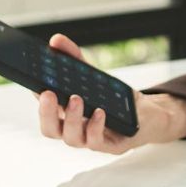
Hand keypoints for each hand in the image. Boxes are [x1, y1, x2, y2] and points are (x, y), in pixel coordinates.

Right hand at [35, 34, 185, 154]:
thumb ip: (75, 59)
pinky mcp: (111, 146)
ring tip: (76, 98)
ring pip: (71, 138)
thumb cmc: (117, 99)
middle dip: (46, 112)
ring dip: (72, 118)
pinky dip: (95, 126)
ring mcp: (91, 139)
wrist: (149, 115)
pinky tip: (100, 111)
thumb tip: (56, 40)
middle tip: (48, 94)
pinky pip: (97, 142)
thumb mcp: (95, 77)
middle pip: (50, 129)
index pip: (45, 108)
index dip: (38, 97)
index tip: (36, 82)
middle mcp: (75, 129)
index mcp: (67, 115)